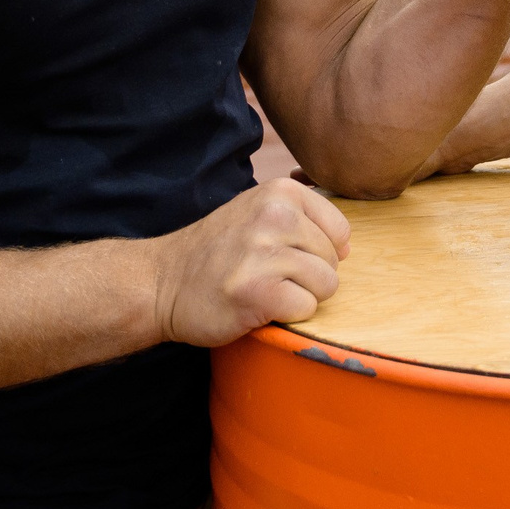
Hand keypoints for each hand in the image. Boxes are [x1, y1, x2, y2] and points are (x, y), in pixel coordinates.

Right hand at [150, 178, 351, 347]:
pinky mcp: (258, 292)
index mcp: (280, 192)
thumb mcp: (256, 213)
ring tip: (264, 290)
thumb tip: (348, 246)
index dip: (320, 253)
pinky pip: (306, 309)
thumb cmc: (217, 253)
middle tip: (266, 276)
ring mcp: (265, 253)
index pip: (340, 231)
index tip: (285, 257)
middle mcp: (275, 216)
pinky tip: (257, 306)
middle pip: (334, 261)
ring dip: (299, 297)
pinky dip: (286, 316)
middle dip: (308, 277)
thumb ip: (302, 220)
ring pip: (326, 286)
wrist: (162, 283)